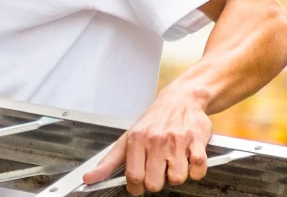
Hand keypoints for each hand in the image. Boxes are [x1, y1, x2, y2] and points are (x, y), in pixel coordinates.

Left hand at [81, 89, 211, 194]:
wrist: (181, 99)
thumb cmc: (153, 121)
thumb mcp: (127, 138)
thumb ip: (108, 162)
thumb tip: (88, 179)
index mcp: (137, 140)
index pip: (134, 177)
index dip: (136, 187)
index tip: (139, 185)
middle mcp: (156, 140)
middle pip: (155, 182)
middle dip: (156, 182)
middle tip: (157, 170)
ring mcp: (177, 141)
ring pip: (177, 178)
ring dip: (176, 175)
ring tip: (173, 162)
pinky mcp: (197, 142)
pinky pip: (197, 170)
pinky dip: (195, 171)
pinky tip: (188, 159)